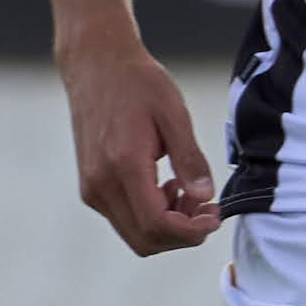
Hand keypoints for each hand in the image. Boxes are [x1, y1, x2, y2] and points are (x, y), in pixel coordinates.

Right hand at [60, 36, 217, 253]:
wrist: (96, 65)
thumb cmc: (136, 83)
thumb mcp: (174, 113)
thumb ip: (190, 159)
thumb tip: (205, 196)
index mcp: (123, 165)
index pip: (157, 224)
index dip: (191, 231)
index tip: (215, 216)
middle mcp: (100, 184)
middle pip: (144, 240)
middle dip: (182, 234)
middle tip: (206, 208)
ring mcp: (92, 188)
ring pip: (134, 234)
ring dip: (167, 226)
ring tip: (187, 193)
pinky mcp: (91, 186)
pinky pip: (123, 218)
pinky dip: (150, 215)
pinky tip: (166, 187)